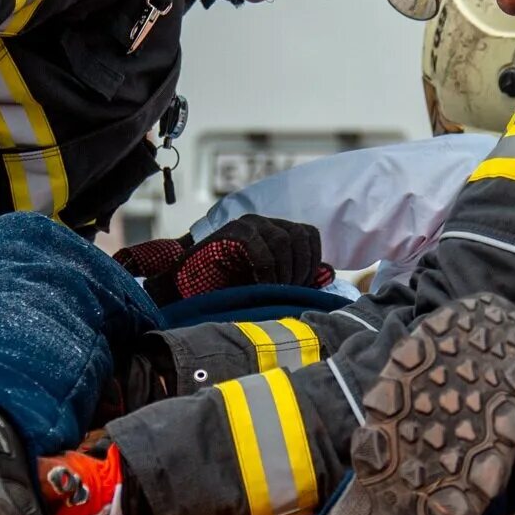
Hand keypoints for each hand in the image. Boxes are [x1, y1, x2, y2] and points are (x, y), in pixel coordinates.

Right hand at [117, 215, 331, 303]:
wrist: (185, 290)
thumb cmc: (227, 289)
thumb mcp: (269, 284)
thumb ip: (296, 276)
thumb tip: (329, 273)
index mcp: (273, 230)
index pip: (309, 235)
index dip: (312, 261)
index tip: (301, 286)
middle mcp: (262, 222)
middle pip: (300, 236)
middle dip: (300, 268)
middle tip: (287, 292)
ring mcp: (246, 224)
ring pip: (284, 240)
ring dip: (284, 272)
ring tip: (272, 292)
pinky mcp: (232, 232)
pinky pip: (262, 248)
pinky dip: (267, 272)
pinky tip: (259, 288)